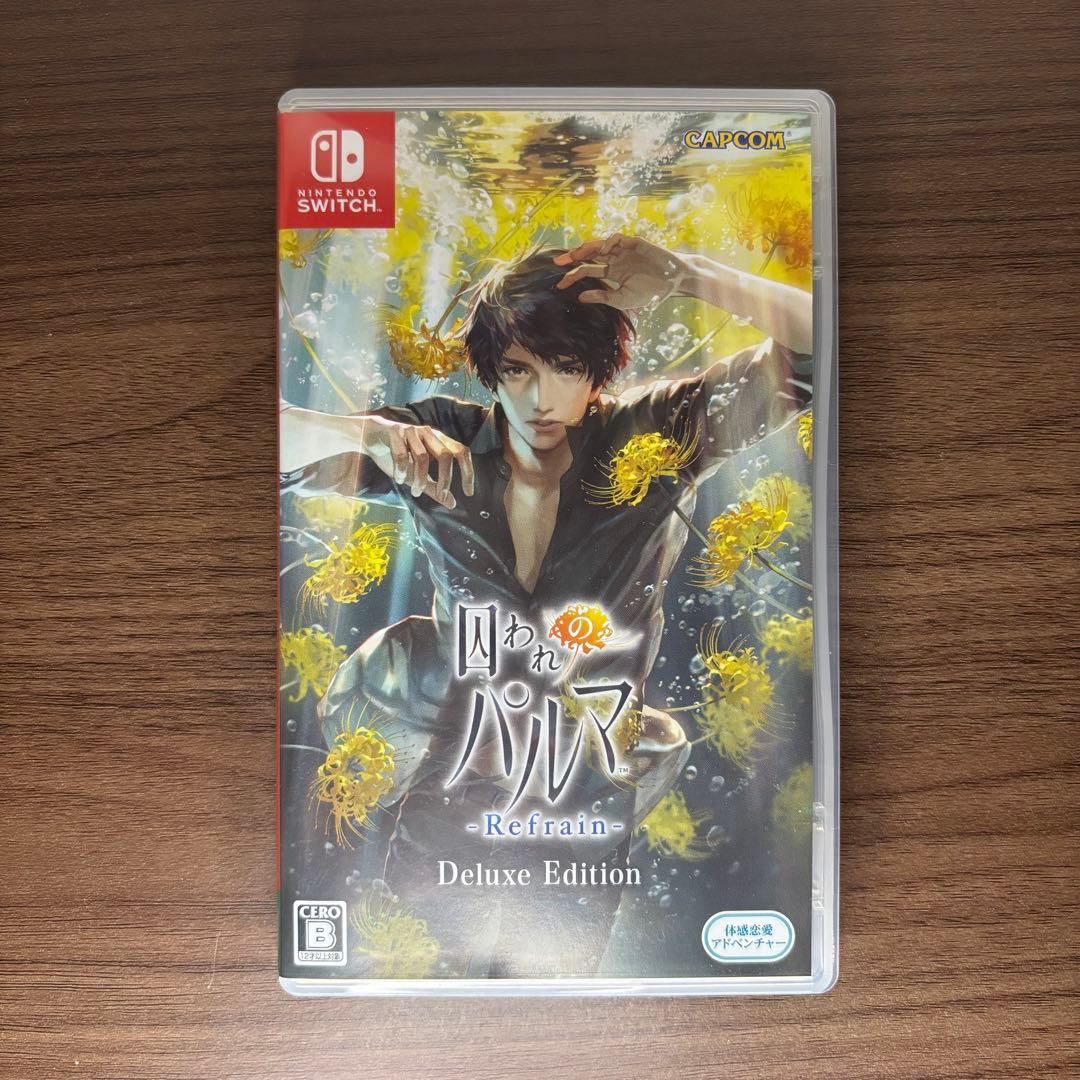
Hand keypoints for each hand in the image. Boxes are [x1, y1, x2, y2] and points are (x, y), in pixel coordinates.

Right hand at [359, 416, 473, 508]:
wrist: (369, 436)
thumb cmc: (397, 454)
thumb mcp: (417, 474)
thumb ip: (434, 487)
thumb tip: (452, 504)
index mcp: (438, 440)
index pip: (461, 452)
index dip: (468, 472)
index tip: (468, 493)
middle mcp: (428, 433)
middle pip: (445, 455)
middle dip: (445, 479)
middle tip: (440, 496)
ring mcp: (411, 430)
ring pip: (422, 457)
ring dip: (420, 479)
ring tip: (415, 492)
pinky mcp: (394, 431)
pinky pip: (401, 454)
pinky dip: (401, 470)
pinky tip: (398, 479)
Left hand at [553, 234, 689, 311]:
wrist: (672, 282)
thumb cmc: (649, 292)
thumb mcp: (622, 299)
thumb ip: (602, 297)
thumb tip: (580, 297)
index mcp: (612, 272)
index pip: (587, 272)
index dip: (573, 277)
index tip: (559, 286)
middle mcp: (615, 259)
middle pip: (589, 255)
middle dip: (573, 257)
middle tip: (557, 262)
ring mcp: (624, 250)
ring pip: (600, 245)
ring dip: (587, 248)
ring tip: (575, 254)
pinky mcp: (634, 243)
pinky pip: (617, 239)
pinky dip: (608, 242)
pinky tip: (603, 251)